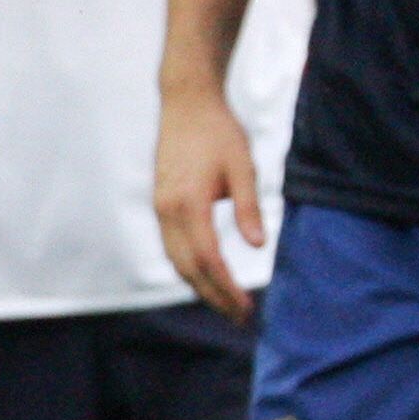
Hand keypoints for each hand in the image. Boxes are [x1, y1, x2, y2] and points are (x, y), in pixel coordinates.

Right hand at [153, 82, 263, 322]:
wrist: (186, 104)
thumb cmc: (220, 132)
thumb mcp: (244, 166)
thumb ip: (249, 207)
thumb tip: (258, 247)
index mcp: (188, 203)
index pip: (208, 259)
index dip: (225, 288)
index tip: (246, 307)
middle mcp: (167, 211)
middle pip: (188, 268)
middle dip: (213, 295)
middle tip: (240, 316)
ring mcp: (160, 208)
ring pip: (176, 260)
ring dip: (199, 284)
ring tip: (226, 302)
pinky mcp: (161, 204)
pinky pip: (172, 246)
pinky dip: (189, 266)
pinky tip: (208, 273)